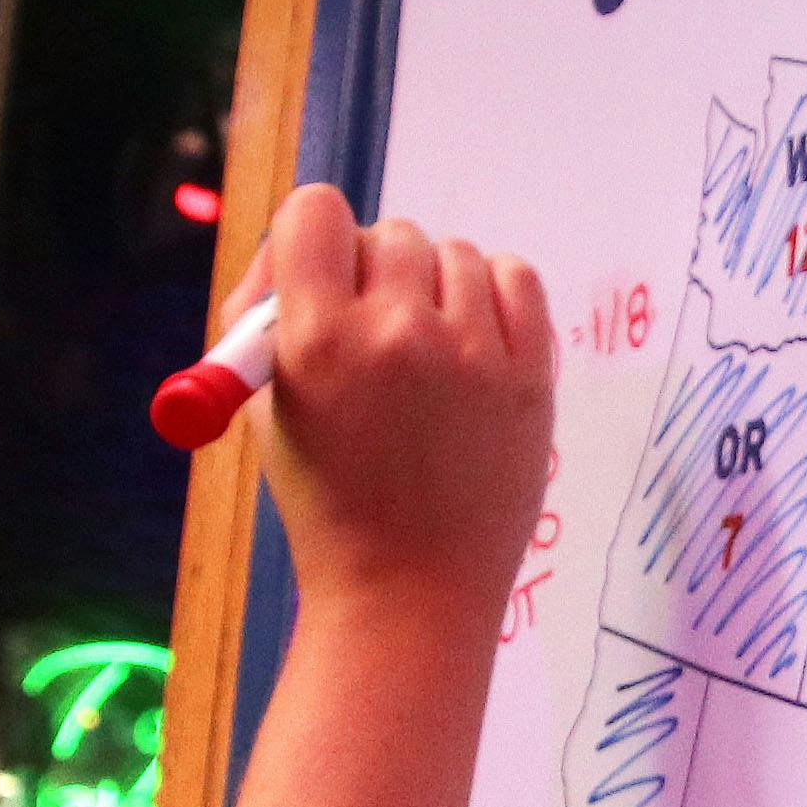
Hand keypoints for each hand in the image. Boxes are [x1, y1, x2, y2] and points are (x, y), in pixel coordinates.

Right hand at [245, 185, 551, 624]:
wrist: (409, 594)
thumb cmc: (330, 506)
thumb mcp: (275, 411)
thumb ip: (279, 322)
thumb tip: (296, 253)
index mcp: (317, 340)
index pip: (314, 211)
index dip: (309, 237)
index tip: (314, 275)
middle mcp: (397, 333)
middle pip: (388, 233)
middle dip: (373, 273)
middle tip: (371, 329)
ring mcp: (473, 352)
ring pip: (455, 253)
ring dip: (435, 289)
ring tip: (425, 356)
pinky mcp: (531, 373)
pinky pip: (518, 278)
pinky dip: (494, 295)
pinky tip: (473, 343)